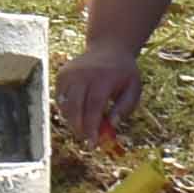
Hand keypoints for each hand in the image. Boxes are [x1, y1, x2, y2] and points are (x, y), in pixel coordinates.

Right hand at [51, 36, 147, 153]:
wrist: (109, 48)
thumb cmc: (124, 73)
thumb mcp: (133, 89)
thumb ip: (124, 108)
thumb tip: (112, 125)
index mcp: (103, 77)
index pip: (93, 105)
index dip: (91, 126)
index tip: (92, 144)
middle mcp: (83, 74)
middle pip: (75, 107)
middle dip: (79, 128)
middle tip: (88, 140)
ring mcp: (70, 73)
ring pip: (64, 105)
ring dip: (73, 121)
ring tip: (86, 124)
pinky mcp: (61, 75)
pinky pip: (60, 99)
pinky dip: (67, 110)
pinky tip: (80, 111)